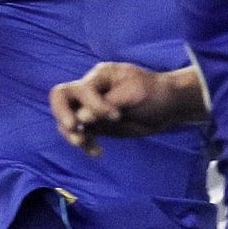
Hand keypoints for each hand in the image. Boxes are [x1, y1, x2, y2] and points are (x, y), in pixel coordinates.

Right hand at [50, 63, 202, 154]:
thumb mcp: (134, 94)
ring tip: (87, 145)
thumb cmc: (154, 93)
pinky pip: (80, 135)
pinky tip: (97, 152)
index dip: (93, 105)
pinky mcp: (96, 125)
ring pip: (67, 120)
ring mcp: (91, 108)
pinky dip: (85, 145)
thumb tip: (81, 118)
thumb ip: (107, 105)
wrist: (167, 107)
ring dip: (73, 135)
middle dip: (63, 114)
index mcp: (100, 76)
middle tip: (74, 129)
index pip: (80, 89)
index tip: (116, 116)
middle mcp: (90, 90)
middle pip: (60, 98)